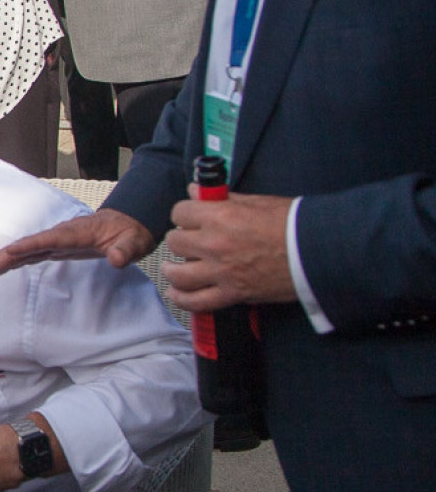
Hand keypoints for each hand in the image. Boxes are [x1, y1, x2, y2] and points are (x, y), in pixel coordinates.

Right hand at [0, 208, 154, 276]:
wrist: (129, 223)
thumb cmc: (130, 232)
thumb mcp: (134, 242)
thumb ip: (125, 250)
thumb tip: (117, 260)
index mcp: (76, 233)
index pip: (47, 240)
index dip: (28, 247)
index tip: (8, 254)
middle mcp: (61, 235)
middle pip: (28, 244)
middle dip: (5, 255)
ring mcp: (57, 240)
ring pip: (26, 249)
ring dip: (4, 258)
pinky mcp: (57, 246)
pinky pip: (32, 252)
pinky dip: (16, 259)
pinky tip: (3, 265)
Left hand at [163, 192, 296, 308]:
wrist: (319, 252)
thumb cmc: (293, 224)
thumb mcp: (257, 202)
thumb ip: (221, 198)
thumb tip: (195, 190)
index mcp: (221, 216)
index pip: (180, 212)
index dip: (184, 214)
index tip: (190, 218)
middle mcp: (215, 244)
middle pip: (175, 242)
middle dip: (181, 239)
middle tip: (190, 241)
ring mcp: (221, 271)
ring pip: (176, 273)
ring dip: (173, 269)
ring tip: (174, 266)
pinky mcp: (232, 293)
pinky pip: (196, 301)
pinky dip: (182, 298)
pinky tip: (176, 293)